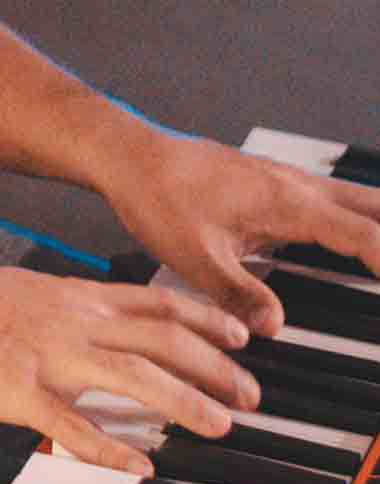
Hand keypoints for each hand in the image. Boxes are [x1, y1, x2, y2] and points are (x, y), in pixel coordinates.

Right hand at [0, 262, 259, 475]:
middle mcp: (72, 321)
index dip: (206, 320)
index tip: (243, 338)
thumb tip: (104, 320)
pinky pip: (75, 427)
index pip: (157, 303)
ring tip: (220, 427)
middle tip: (250, 395)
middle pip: (162, 340)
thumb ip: (71, 308)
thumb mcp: (28, 291)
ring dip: (185, 404)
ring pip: (135, 378)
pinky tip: (139, 470)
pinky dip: (112, 451)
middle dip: (215, 368)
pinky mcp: (20, 392)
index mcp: (74, 296)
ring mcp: (49, 356)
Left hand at [97, 130, 379, 336]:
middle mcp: (295, 185)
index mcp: (287, 203)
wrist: (128, 156)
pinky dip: (356, 216)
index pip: (364, 235)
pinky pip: (332, 196)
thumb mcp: (195, 257)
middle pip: (374, 207)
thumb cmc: (157, 197)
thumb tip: (274, 327)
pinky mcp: (271, 180)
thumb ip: (239, 294)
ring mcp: (285, 178)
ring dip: (378, 224)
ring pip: (356, 197)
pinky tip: (351, 237)